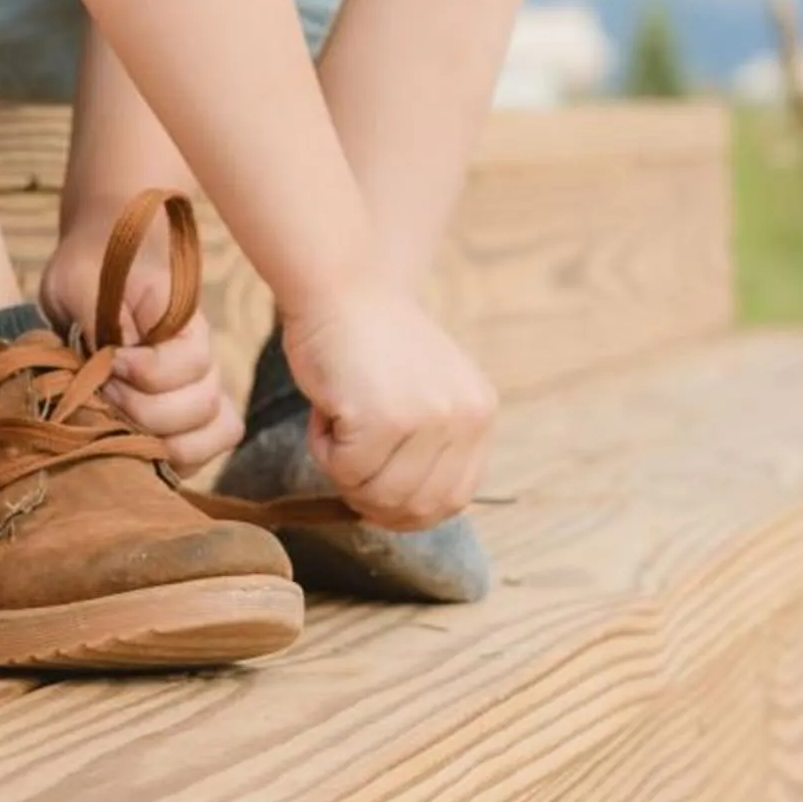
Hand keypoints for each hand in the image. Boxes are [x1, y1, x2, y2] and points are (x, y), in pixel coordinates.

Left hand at [39, 218, 241, 472]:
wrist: (93, 272)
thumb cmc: (87, 270)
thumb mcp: (78, 279)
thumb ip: (96, 313)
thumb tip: (115, 358)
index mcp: (184, 319)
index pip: (192, 361)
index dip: (147, 372)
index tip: (108, 360)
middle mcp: (202, 359)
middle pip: (203, 405)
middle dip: (145, 411)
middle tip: (104, 393)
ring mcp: (197, 391)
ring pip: (213, 434)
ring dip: (163, 440)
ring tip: (118, 422)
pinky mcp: (183, 420)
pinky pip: (202, 453)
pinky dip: (173, 460)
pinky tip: (133, 446)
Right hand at [281, 291, 496, 529]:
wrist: (340, 287)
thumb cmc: (367, 340)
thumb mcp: (425, 391)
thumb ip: (430, 446)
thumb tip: (406, 514)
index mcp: (480, 412)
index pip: (455, 498)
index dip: (410, 512)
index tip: (375, 501)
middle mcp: (465, 417)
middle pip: (417, 507)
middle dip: (371, 498)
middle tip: (343, 459)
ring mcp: (428, 419)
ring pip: (378, 495)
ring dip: (343, 471)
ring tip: (336, 422)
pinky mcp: (385, 419)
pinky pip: (345, 471)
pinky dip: (322, 450)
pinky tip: (326, 409)